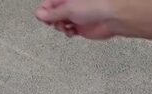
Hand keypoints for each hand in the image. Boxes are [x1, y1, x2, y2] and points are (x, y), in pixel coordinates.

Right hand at [35, 0, 151, 40]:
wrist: (112, 18)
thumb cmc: (96, 6)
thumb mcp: (68, 9)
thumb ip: (53, 13)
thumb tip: (39, 15)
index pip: (49, 3)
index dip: (44, 11)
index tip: (42, 17)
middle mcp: (71, 6)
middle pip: (54, 13)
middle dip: (52, 20)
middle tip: (54, 23)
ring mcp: (76, 16)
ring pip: (60, 23)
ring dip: (59, 26)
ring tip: (64, 27)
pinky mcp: (81, 27)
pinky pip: (69, 30)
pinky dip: (68, 32)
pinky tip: (71, 32)